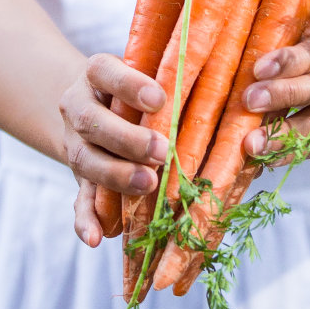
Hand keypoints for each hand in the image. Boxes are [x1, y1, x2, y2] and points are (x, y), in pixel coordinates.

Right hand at [60, 54, 167, 247]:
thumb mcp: (150, 74)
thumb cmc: (140, 88)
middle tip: (161, 151)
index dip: (129, 85)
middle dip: (127, 139)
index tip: (159, 99)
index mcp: (97, 73)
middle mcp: (78, 105)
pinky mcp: (79, 176)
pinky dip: (85, 220)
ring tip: (147, 185)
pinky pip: (78, 198)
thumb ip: (176, 82)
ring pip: (85, 159)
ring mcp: (75, 142)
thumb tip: (234, 99)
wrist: (94, 104)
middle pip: (92, 121)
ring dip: (116, 175)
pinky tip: (95, 237)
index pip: (105, 71)